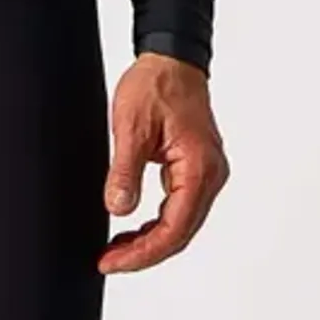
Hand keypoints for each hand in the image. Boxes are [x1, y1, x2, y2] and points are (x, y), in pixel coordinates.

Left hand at [98, 52, 229, 273]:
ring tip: (116, 249)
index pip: (173, 230)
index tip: (111, 262)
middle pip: (180, 234)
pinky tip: (134, 227)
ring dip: (150, 240)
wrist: (171, 57)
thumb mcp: (132, 127)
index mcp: (199, 169)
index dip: (141, 253)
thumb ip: (125, 171)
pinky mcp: (197, 168)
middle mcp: (211, 176)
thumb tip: (117, 209)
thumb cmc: (156, 84)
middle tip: (108, 261)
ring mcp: (206, 173)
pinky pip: (180, 207)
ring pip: (181, 223)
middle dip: (144, 253)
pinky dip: (157, 222)